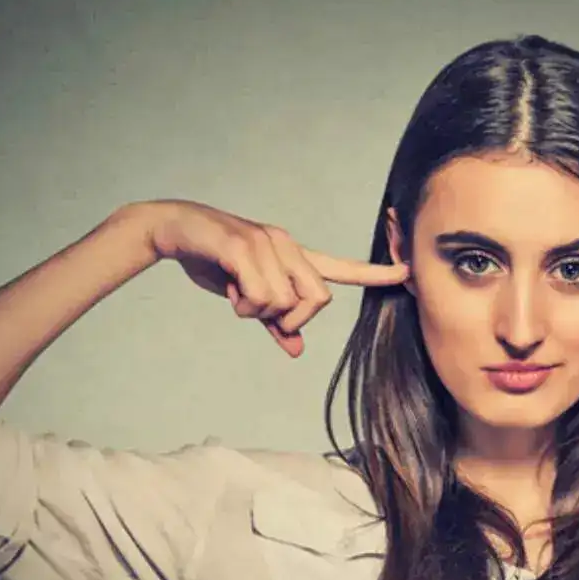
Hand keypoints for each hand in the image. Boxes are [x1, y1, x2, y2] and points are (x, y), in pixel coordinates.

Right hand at [143, 199, 409, 357]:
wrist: (173, 230)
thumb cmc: (213, 262)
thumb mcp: (247, 296)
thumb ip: (274, 322)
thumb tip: (296, 349)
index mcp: (293, 256)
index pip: (340, 268)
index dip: (373, 274)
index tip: (406, 274)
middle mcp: (286, 245)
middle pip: (317, 300)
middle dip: (293, 319)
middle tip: (264, 315)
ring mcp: (266, 243)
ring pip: (285, 302)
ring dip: (259, 312)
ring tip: (238, 295)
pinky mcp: (243, 246)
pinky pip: (260, 294)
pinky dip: (244, 304)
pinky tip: (229, 289)